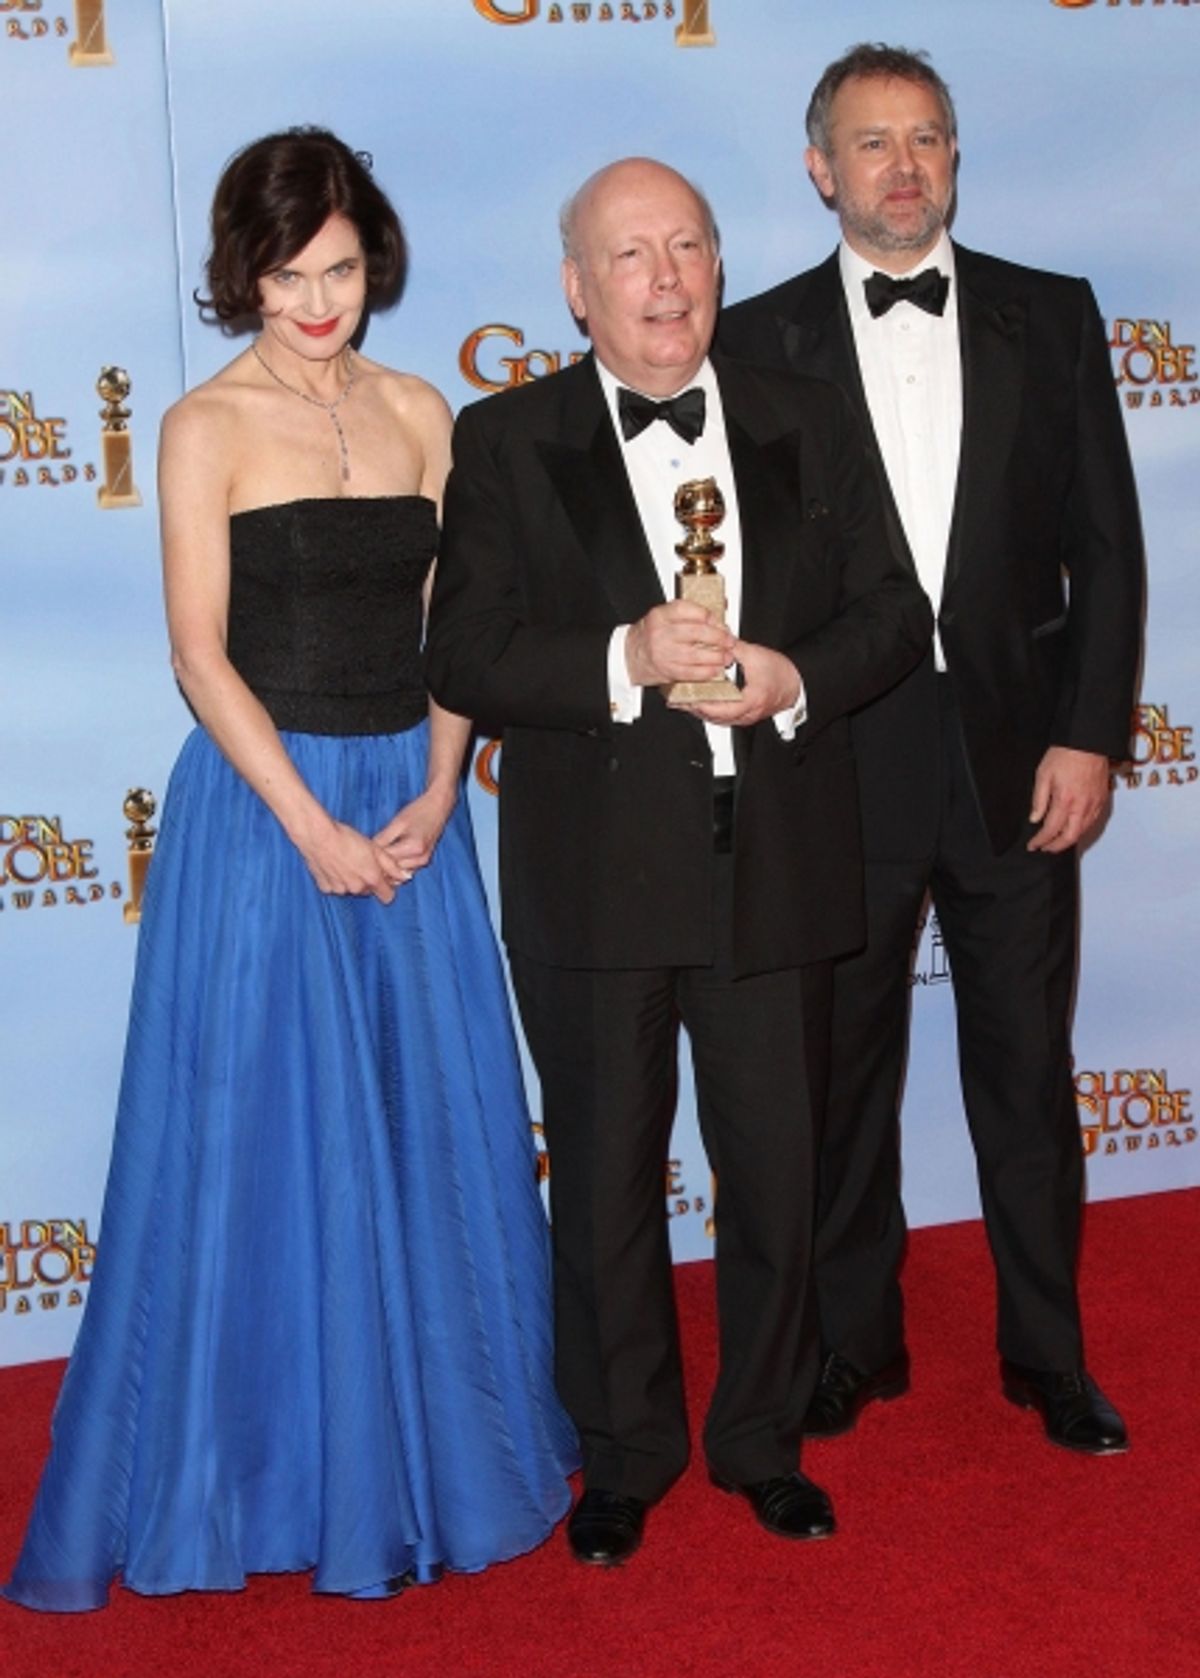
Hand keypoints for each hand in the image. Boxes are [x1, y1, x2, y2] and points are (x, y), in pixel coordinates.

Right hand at [300, 818, 407, 903]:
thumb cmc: (347, 838)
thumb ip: (391, 865)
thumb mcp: (375, 848)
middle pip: (367, 891)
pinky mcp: (324, 886)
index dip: (387, 887)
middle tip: (361, 862)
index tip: (383, 877)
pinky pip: (334, 886)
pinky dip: (335, 879)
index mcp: (371, 879)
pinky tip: (333, 864)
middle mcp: (356, 888)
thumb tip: (405, 876)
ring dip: (350, 879)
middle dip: (367, 880)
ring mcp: (339, 889)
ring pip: (350, 888)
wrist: (318, 836)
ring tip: (345, 860)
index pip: (387, 896)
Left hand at [374, 784, 456, 873]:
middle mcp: (420, 858)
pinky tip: (388, 860)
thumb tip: (368, 851)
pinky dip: (396, 868)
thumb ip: (383, 839)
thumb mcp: (397, 823)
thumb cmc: (418, 811)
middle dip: (380, 865)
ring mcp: (424, 861)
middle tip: (365, 860)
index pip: (387, 859)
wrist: (439, 807)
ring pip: (399, 873)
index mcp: (414, 847)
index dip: (373, 858)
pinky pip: (406, 870)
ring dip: (388, 869)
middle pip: (393, 869)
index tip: (362, 855)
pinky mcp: (425, 861)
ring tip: (376, 860)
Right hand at [625, 600, 735, 687]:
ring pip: (695, 654)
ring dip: (716, 657)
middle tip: (729, 640)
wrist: (631, 656)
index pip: (686, 609)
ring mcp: (662, 652)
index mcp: (660, 615)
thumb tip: (720, 607)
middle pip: (695, 632)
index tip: (719, 621)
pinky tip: (715, 670)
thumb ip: (690, 612)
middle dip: (718, 637)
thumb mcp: (665, 617)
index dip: (706, 615)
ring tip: (726, 657)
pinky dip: (705, 672)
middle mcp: (660, 632)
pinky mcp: (666, 670)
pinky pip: (690, 672)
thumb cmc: (652, 635)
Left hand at [678, 640, 801, 727]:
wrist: (797, 684)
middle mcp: (747, 713)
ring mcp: (746, 717)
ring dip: (700, 711)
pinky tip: (701, 704)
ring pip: (718, 718)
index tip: (684, 698)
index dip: (700, 703)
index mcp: (750, 700)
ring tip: (683, 703)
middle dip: (695, 708)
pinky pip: (724, 717)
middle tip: (676, 701)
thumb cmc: (782, 673)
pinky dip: (710, 711)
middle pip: (714, 716)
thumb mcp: (757, 656)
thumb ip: (735, 649)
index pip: (719, 708)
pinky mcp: (746, 715)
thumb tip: (718, 642)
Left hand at [1027, 746, 1110, 852]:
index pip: (1051, 830)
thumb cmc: (1066, 754)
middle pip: (1070, 837)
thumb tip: (1035, 818)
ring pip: (1083, 832)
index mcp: (1065, 800)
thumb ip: (1039, 800)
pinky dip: (1082, 829)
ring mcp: (1095, 804)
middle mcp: (1082, 806)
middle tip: (1045, 848)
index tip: (1033, 845)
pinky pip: (1093, 822)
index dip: (1040, 841)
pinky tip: (1074, 828)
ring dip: (1069, 839)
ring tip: (1057, 841)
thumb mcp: (1043, 774)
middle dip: (1056, 847)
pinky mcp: (1103, 800)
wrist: (1089, 741)